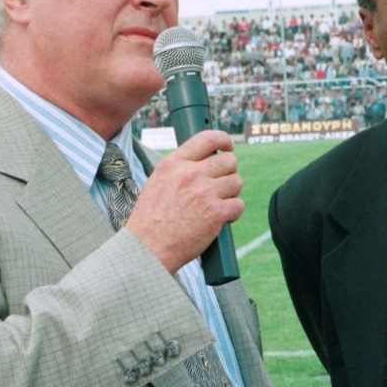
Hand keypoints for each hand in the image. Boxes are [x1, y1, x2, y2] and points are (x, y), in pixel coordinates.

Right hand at [125, 130, 242, 273]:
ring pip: (236, 182)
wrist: (148, 247)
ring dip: (231, 194)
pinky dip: (233, 213)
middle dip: (228, 173)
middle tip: (220, 186)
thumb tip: (204, 161)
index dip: (223, 140)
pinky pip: (238, 205)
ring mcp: (205, 192)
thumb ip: (180, 169)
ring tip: (217, 204)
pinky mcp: (216, 213)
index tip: (228, 147)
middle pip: (228, 161)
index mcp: (174, 163)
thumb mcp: (158, 182)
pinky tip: (221, 219)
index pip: (207, 138)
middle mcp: (191, 174)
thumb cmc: (151, 219)